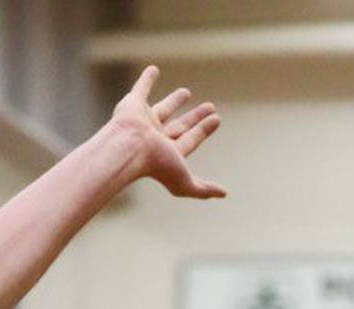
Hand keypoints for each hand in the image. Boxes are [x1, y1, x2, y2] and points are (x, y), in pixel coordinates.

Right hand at [110, 66, 224, 199]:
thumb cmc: (156, 166)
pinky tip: (154, 70)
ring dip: (175, 100)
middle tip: (210, 107)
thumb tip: (224, 194)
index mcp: (167, 153)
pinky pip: (141, 88)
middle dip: (195, 118)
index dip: (203, 131)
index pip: (190, 140)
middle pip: (180, 125)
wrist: (129, 148)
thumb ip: (203, 188)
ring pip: (164, 108)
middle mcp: (156, 138)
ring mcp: (144, 121)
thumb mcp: (185, 180)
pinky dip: (147, 79)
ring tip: (187, 92)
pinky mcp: (133, 104)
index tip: (217, 119)